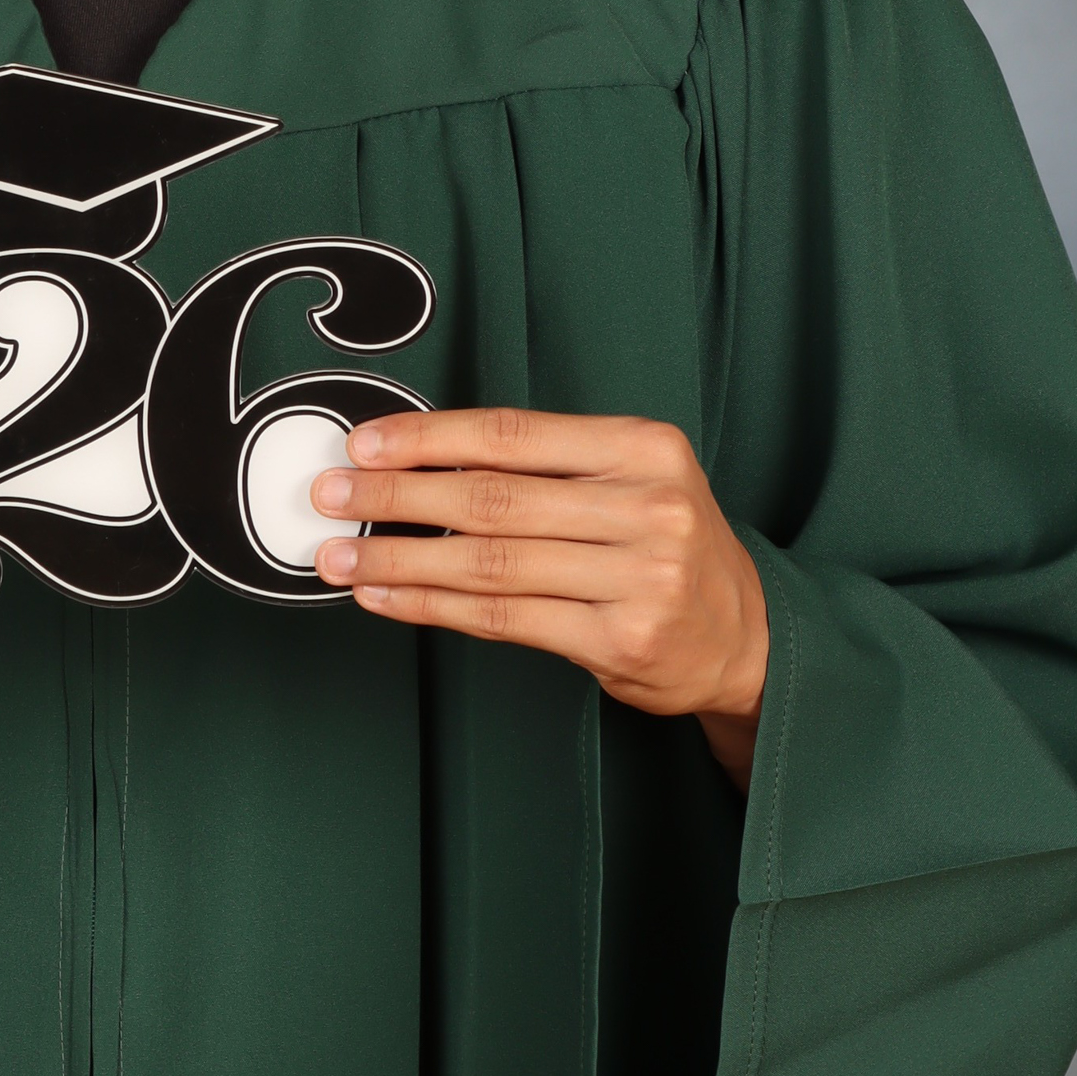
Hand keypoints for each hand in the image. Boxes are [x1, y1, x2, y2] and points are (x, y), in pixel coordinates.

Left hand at [311, 408, 768, 786]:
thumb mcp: (632, 479)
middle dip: (396, 496)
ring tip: (340, 555)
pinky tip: (387, 594)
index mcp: (643, 448)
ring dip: (399, 557)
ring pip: (490, 562)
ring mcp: (639, 578)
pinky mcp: (620, 641)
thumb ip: (545, 466)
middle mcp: (647, 507)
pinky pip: (503, 619)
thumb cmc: (666, 547)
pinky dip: (432, 605)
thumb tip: (419, 461)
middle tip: (330, 494)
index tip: (366, 443)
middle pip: (493, 497)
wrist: (746, 635)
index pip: (514, 434)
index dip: (430, 438)